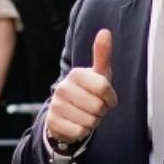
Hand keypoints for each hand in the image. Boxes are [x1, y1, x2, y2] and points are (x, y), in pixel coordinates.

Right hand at [45, 28, 116, 144]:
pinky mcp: (52, 122)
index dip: (110, 97)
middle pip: (97, 106)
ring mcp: (56, 105)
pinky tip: (78, 124)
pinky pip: (79, 132)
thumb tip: (105, 31)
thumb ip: (102, 54)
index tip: (106, 97)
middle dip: (101, 111)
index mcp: (76, 74)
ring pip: (89, 121)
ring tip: (86, 114)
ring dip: (92, 122)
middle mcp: (62, 87)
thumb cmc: (88, 91)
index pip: (103, 87)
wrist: (67, 113)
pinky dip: (83, 132)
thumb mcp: (99, 74)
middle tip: (94, 107)